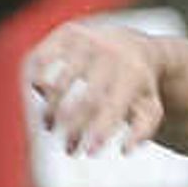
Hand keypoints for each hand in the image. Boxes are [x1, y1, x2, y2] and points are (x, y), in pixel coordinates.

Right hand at [25, 21, 165, 158]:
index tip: (90, 153)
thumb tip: (125, 150)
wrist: (133, 43)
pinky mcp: (67, 33)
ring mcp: (87, 41)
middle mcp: (110, 53)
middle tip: (68, 149)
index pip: (114, 106)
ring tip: (49, 127)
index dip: (100, 130)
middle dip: (75, 128)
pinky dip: (37, 77)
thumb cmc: (138, 86)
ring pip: (61, 81)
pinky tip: (40, 93)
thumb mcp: (150, 106)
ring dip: (51, 110)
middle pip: (86, 99)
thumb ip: (142, 130)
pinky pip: (44, 58)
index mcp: (133, 72)